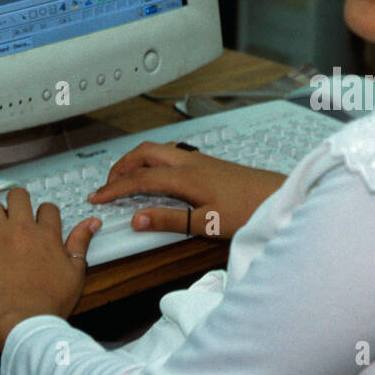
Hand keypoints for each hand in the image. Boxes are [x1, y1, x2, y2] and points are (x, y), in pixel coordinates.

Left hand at [0, 188, 101, 349]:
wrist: (23, 322)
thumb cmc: (51, 302)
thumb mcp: (75, 272)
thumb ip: (80, 243)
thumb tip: (92, 222)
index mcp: (47, 235)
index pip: (47, 208)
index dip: (45, 214)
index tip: (41, 224)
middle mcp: (22, 231)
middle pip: (17, 197)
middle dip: (18, 202)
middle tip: (16, 215)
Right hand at [88, 142, 284, 238]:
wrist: (278, 197)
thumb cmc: (248, 210)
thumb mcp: (207, 223)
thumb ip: (170, 220)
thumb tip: (137, 219)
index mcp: (186, 176)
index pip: (140, 178)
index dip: (115, 188)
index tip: (96, 198)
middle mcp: (191, 162)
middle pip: (145, 153)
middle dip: (121, 166)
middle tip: (107, 185)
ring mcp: (201, 159)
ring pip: (159, 150)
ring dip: (137, 161)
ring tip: (126, 179)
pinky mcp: (209, 163)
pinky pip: (171, 154)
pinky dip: (153, 161)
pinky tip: (157, 176)